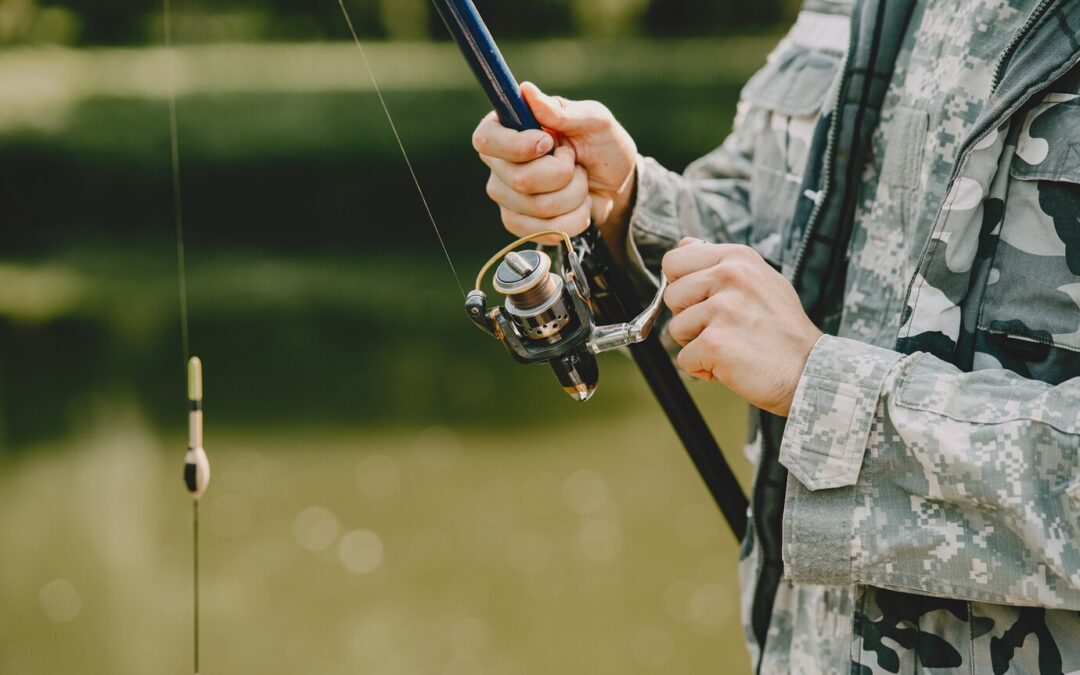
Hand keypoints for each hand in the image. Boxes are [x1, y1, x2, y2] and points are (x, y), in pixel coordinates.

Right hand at [472, 82, 636, 239]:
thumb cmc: (603, 145)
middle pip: (520, 179)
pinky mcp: (518, 223)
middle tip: (575, 162)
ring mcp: (506, 196)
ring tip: (580, 182)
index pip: (486, 139)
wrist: (616, 185)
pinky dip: (573, 220)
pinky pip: (544, 230)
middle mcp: (499, 162)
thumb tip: (527, 91)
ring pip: (539, 207)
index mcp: (508, 128)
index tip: (547, 143)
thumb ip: (561, 111)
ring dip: (574, 196)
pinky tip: (577, 206)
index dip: (517, 147)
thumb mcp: (593, 120)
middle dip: (564, 174)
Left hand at [662, 239, 822, 415]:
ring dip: (696, 344)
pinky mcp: (715, 343)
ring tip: (731, 344)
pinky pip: (684, 358)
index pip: (674, 260)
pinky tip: (730, 364)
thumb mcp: (759, 279)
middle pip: (671, 295)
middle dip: (688, 317)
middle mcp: (729, 276)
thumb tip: (684, 244)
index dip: (681, 284)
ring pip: (675, 328)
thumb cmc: (783, 329)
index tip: (701, 300)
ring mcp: (722, 309)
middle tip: (722, 327)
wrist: (810, 369)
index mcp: (737, 258)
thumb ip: (719, 262)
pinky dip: (702, 368)